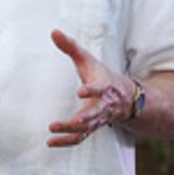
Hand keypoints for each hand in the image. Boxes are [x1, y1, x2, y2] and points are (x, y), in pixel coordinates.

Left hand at [47, 29, 133, 146]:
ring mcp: (97, 119)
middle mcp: (102, 105)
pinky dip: (66, 142)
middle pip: (94, 114)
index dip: (92, 90)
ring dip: (70, 131)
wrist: (123, 98)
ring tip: (52, 130)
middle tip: (72, 121)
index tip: (81, 92)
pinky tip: (50, 143)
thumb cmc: (100, 75)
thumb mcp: (87, 59)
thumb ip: (70, 46)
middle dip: (83, 118)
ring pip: (86, 129)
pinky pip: (80, 138)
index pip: (99, 89)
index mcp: (103, 86)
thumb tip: (53, 31)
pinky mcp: (90, 128)